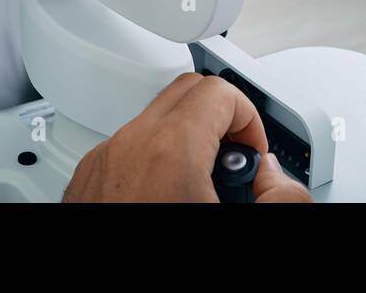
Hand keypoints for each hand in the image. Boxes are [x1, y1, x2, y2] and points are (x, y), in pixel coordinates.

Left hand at [63, 72, 312, 202]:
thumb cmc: (157, 273)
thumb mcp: (240, 226)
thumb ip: (281, 198)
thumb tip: (276, 182)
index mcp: (170, 151)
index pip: (221, 92)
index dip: (250, 120)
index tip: (253, 156)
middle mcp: (128, 149)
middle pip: (185, 93)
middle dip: (219, 120)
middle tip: (234, 167)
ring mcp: (100, 165)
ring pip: (153, 122)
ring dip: (185, 145)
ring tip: (200, 197)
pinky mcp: (84, 185)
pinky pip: (126, 152)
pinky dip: (152, 166)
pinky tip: (164, 208)